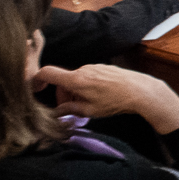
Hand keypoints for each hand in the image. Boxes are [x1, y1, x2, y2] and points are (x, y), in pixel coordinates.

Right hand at [33, 63, 178, 134]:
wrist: (141, 91)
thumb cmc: (115, 101)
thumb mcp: (89, 110)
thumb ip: (69, 109)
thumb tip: (57, 112)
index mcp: (76, 79)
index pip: (48, 73)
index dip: (37, 79)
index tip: (37, 88)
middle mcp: (84, 69)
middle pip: (63, 80)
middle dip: (63, 94)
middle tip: (72, 108)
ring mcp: (95, 67)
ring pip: (77, 79)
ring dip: (76, 92)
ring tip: (89, 105)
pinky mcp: (104, 67)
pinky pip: (89, 76)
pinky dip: (87, 87)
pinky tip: (99, 97)